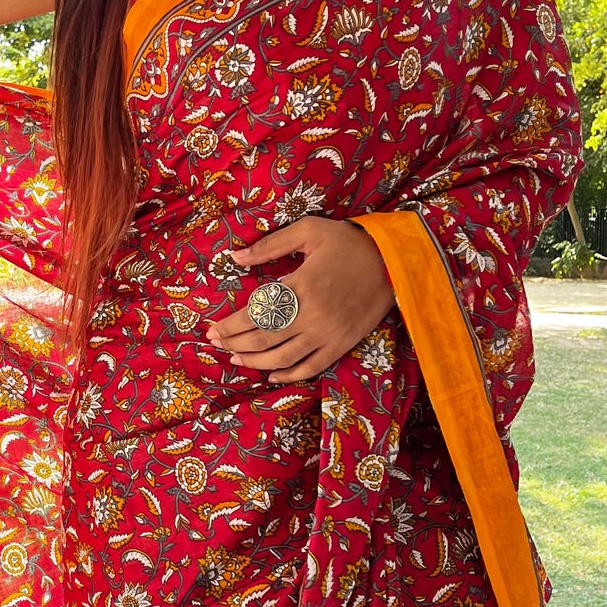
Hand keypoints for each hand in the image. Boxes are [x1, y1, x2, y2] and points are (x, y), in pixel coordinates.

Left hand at [206, 217, 394, 383]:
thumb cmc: (349, 242)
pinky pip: (311, 367)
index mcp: (301, 286)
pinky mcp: (342, 344)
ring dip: (254, 362)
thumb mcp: (309, 231)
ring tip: (236, 358)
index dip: (230, 325)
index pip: (255, 313)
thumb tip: (236, 257)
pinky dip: (289, 375)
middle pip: (263, 340)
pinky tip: (271, 375)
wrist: (394, 260)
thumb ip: (270, 245)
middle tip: (217, 343)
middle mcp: (312, 315)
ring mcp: (328, 334)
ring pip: (282, 359)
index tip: (212, 329)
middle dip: (235, 343)